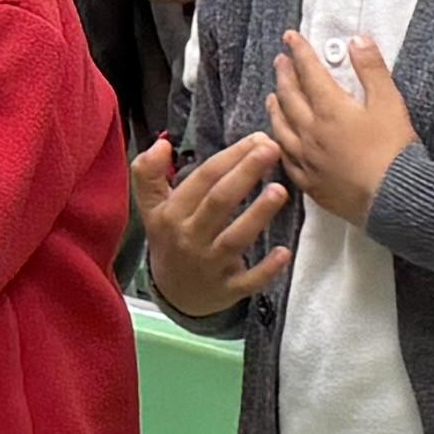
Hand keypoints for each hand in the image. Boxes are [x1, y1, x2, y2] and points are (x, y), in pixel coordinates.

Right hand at [136, 133, 290, 311]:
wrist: (175, 294)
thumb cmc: (171, 239)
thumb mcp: (152, 207)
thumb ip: (148, 173)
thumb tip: (162, 144)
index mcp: (172, 214)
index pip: (203, 179)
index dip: (230, 157)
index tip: (257, 138)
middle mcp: (189, 238)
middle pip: (219, 202)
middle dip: (245, 174)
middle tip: (272, 150)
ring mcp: (209, 266)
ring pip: (234, 239)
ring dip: (257, 215)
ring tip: (280, 191)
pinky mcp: (227, 289)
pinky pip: (247, 280)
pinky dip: (266, 269)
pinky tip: (284, 251)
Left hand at [264, 24, 415, 225]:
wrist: (393, 198)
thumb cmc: (393, 149)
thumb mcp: (389, 102)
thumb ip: (372, 69)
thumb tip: (357, 40)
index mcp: (330, 109)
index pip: (309, 72)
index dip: (300, 52)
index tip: (291, 37)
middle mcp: (311, 132)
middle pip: (290, 98)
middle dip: (285, 75)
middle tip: (280, 61)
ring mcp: (307, 159)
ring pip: (282, 128)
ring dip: (275, 108)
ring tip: (272, 96)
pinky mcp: (310, 183)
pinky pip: (287, 159)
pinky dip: (279, 144)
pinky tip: (279, 141)